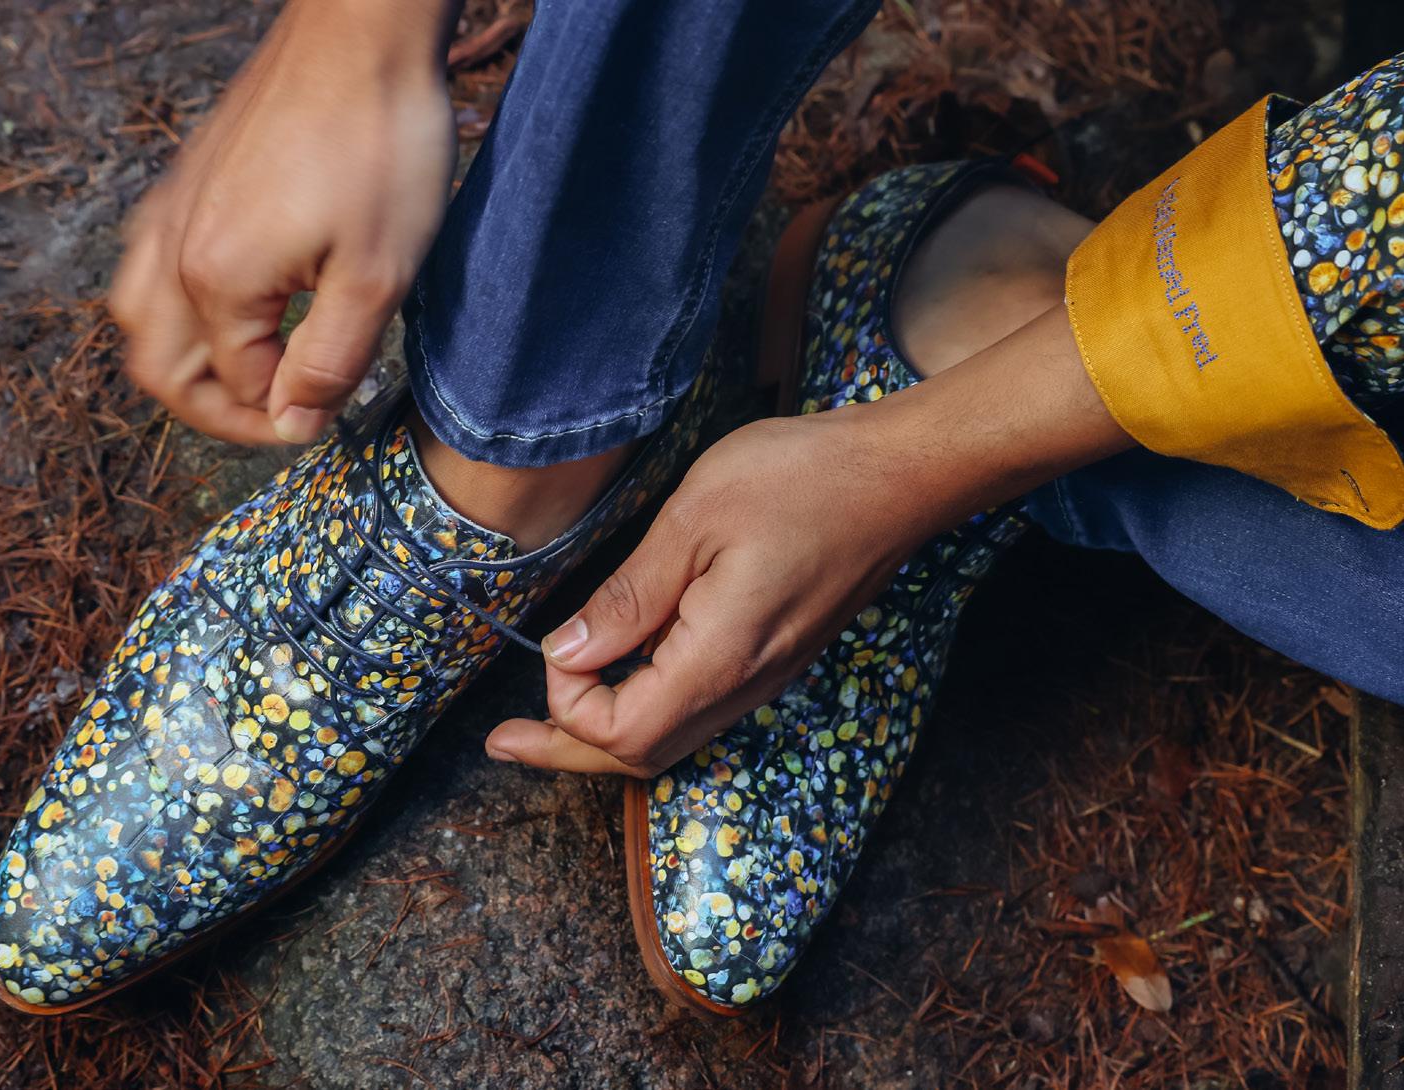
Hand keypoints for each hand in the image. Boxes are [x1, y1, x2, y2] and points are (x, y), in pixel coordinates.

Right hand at [108, 0, 459, 444]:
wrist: (362, 38)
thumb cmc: (380, 149)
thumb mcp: (377, 275)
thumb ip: (329, 360)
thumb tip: (293, 421)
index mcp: (215, 280)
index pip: (234, 389)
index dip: (284, 418)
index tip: (334, 415)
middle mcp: (171, 247)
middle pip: (159, 366)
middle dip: (217, 408)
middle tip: (285, 412)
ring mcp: (170, 208)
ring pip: (142, 315)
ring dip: (189, 358)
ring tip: (257, 367)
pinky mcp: (186, 178)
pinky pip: (150, 262)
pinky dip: (182, 303)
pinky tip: (238, 298)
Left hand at [486, 307, 1132, 775]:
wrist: (900, 476)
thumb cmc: (804, 481)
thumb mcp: (696, 519)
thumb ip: (629, 596)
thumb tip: (569, 651)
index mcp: (718, 658)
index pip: (620, 730)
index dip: (568, 700)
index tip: (555, 638)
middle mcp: (744, 684)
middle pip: (642, 755)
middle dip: (567, 752)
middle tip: (503, 744)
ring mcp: (767, 675)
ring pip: (673, 739)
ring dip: (606, 736)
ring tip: (550, 719)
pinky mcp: (777, 655)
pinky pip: (700, 710)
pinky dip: (646, 711)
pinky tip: (623, 678)